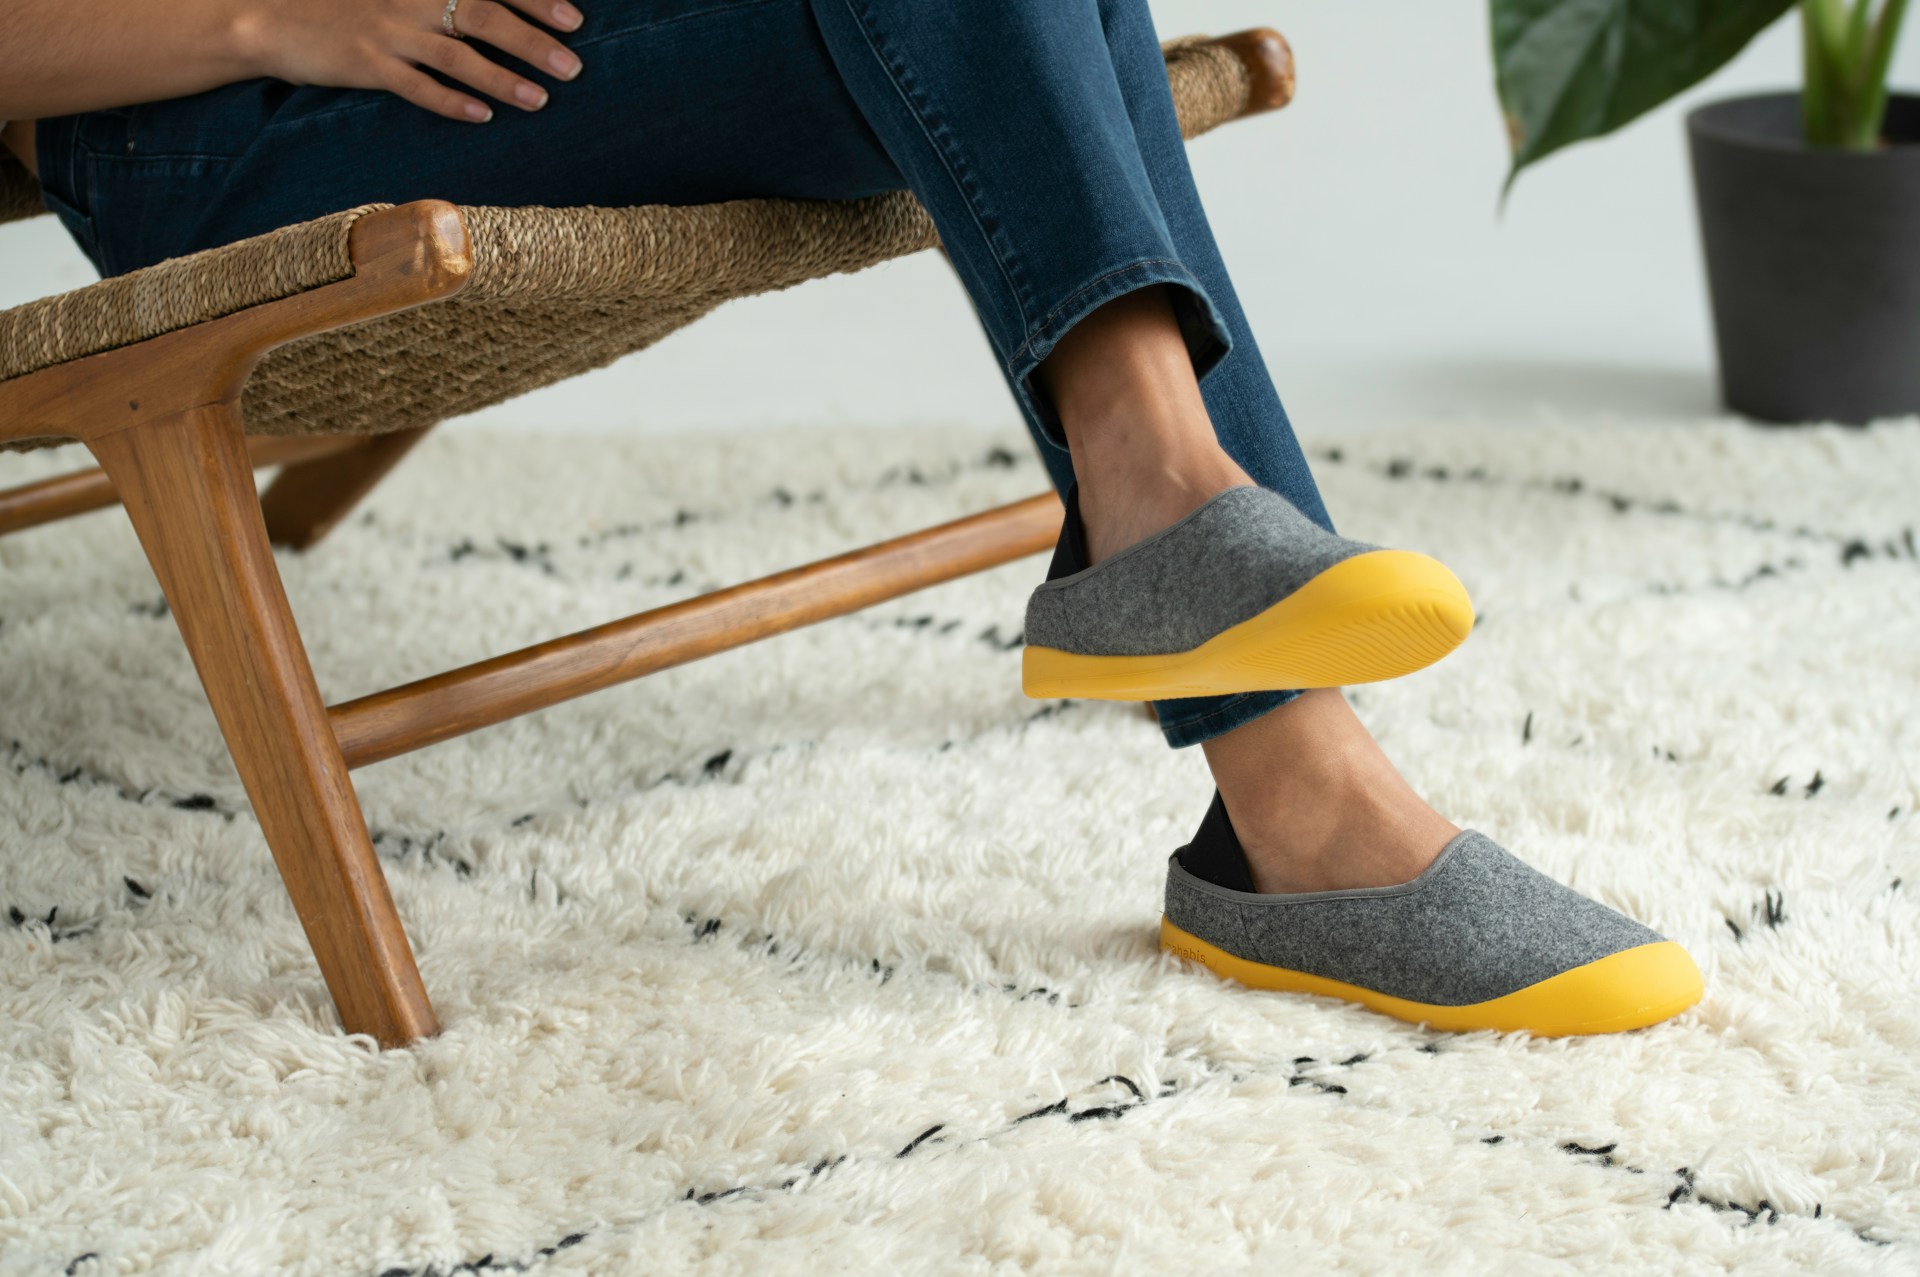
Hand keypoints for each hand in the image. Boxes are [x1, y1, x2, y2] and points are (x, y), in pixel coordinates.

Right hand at [240, 0, 585, 122]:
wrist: (272, 14)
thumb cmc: (347, 2)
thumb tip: (494, 12)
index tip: (574, 18)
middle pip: (482, 15)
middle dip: (532, 41)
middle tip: (574, 65)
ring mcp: (386, 32)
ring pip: (456, 56)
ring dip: (503, 79)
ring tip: (541, 100)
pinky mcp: (365, 65)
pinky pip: (416, 87)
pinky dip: (451, 102)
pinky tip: (483, 117)